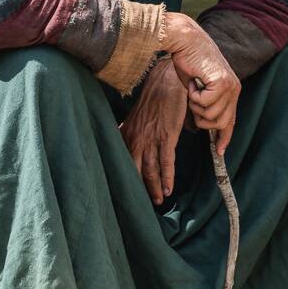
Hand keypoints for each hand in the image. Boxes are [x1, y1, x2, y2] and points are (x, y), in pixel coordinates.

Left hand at [120, 57, 185, 204]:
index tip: (127, 194)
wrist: (164, 81)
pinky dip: (168, 176)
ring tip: (159, 200)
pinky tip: (169, 187)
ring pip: (151, 170)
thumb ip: (127, 132)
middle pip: (136, 171)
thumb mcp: (134, 118)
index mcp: (127, 135)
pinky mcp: (167, 136)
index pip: (123, 163)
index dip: (125, 180)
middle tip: (142, 206)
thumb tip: (118, 138)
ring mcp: (151, 139)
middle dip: (140, 190)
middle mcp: (136, 139)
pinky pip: (167, 161)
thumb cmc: (151, 100)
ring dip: (155, 187)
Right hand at [160, 12, 240, 155]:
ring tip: (193, 88)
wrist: (186, 41)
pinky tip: (194, 82)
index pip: (231, 120)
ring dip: (196, 105)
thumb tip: (203, 122)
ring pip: (212, 115)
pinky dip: (194, 96)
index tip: (219, 151)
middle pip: (220, 122)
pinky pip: (205, 103)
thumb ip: (205, 103)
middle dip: (202, 118)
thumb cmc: (188, 61)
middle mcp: (234, 89)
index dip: (225, 137)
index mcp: (230, 90)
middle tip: (193, 101)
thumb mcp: (198, 88)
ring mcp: (229, 86)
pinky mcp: (221, 82)